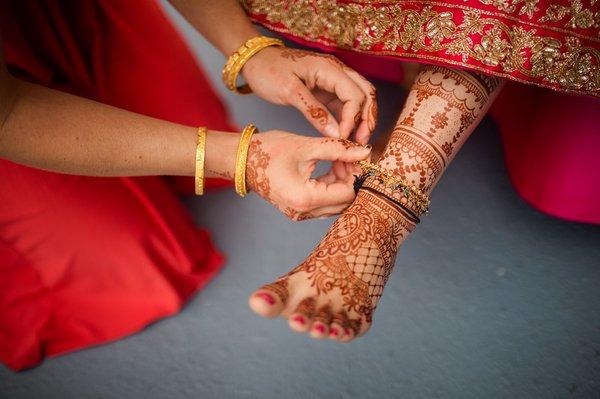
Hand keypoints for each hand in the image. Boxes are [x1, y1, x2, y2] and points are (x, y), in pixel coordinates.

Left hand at [241, 47, 376, 144]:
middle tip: (361, 142)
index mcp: (329, 68)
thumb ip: (313, 112)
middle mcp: (336, 72)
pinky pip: (344, 104)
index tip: (342, 137)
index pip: (354, 94)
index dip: (353, 118)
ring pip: (358, 99)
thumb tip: (335, 133)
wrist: (255, 61)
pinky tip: (344, 134)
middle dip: (366, 118)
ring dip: (360, 120)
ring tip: (356, 141)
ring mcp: (332, 81)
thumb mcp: (289, 92)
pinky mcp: (326, 90)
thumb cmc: (268, 70)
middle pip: (365, 94)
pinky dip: (348, 119)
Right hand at [245, 131, 370, 219]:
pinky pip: (324, 202)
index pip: (348, 193)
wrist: (241, 160)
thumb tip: (364, 151)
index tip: (356, 154)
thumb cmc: (269, 151)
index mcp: (306, 199)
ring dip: (342, 182)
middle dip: (351, 178)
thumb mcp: (307, 146)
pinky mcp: (298, 210)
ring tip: (338, 159)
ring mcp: (300, 214)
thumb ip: (338, 149)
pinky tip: (330, 167)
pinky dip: (331, 186)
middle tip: (348, 155)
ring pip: (336, 204)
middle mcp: (304, 213)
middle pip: (345, 202)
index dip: (357, 173)